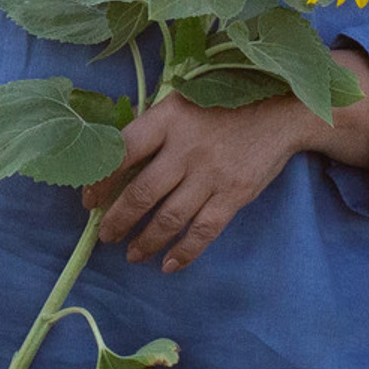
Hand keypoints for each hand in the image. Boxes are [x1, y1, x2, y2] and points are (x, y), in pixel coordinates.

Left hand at [79, 91, 321, 272]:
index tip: (89, 200)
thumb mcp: (181, 103)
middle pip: (142, 192)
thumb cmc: (220, 106)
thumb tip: (113, 160)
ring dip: (146, 241)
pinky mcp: (234, 195)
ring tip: (132, 254)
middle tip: (105, 236)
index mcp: (167, 119)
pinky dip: (184, 252)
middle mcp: (186, 148)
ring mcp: (211, 174)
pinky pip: (203, 231)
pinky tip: (169, 264)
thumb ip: (152, 129)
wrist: (279, 111)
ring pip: (170, 217)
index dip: (100, 179)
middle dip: (118, 219)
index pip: (122, 152)